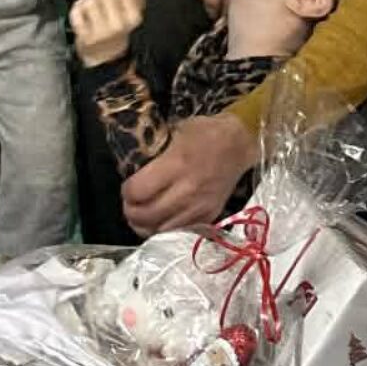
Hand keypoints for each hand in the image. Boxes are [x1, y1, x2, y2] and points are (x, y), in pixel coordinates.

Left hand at [70, 0, 147, 68]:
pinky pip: (76, 12)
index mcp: (133, 19)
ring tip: (90, 4)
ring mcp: (99, 32)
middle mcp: (118, 26)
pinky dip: (77, 8)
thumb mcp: (134, 15)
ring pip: (88, 1)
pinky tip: (81, 12)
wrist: (107, 63)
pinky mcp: (84, 37)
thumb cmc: (121, 34)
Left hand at [120, 113, 253, 235]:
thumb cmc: (205, 133)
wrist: (239, 144)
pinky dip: (166, 230)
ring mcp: (199, 208)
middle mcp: (187, 191)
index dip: (127, 191)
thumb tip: (134, 169)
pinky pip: (179, 233)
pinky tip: (162, 220)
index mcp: (176, 165)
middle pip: (146, 216)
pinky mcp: (209, 217)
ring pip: (160, 231)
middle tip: (131, 204)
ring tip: (143, 215)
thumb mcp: (175, 132)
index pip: (138, 192)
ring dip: (146, 225)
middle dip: (131, 212)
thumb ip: (155, 154)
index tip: (128, 186)